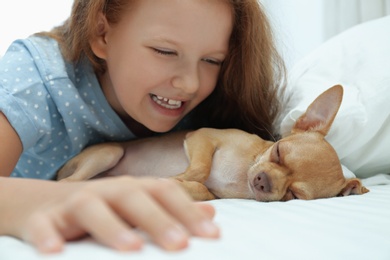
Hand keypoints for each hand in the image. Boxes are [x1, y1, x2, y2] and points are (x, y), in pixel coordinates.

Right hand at [20, 176, 218, 252]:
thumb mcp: (136, 208)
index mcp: (131, 189)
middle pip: (133, 197)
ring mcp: (73, 203)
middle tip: (180, 245)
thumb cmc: (101, 209)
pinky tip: (55, 252)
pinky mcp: (43, 219)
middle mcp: (106, 191)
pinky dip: (48, 236)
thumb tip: (210, 215)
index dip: (187, 211)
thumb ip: (171, 211)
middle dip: (157, 219)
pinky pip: (43, 226)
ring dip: (112, 228)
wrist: (43, 203)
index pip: (163, 192)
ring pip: (91, 208)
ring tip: (132, 249)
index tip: (212, 235)